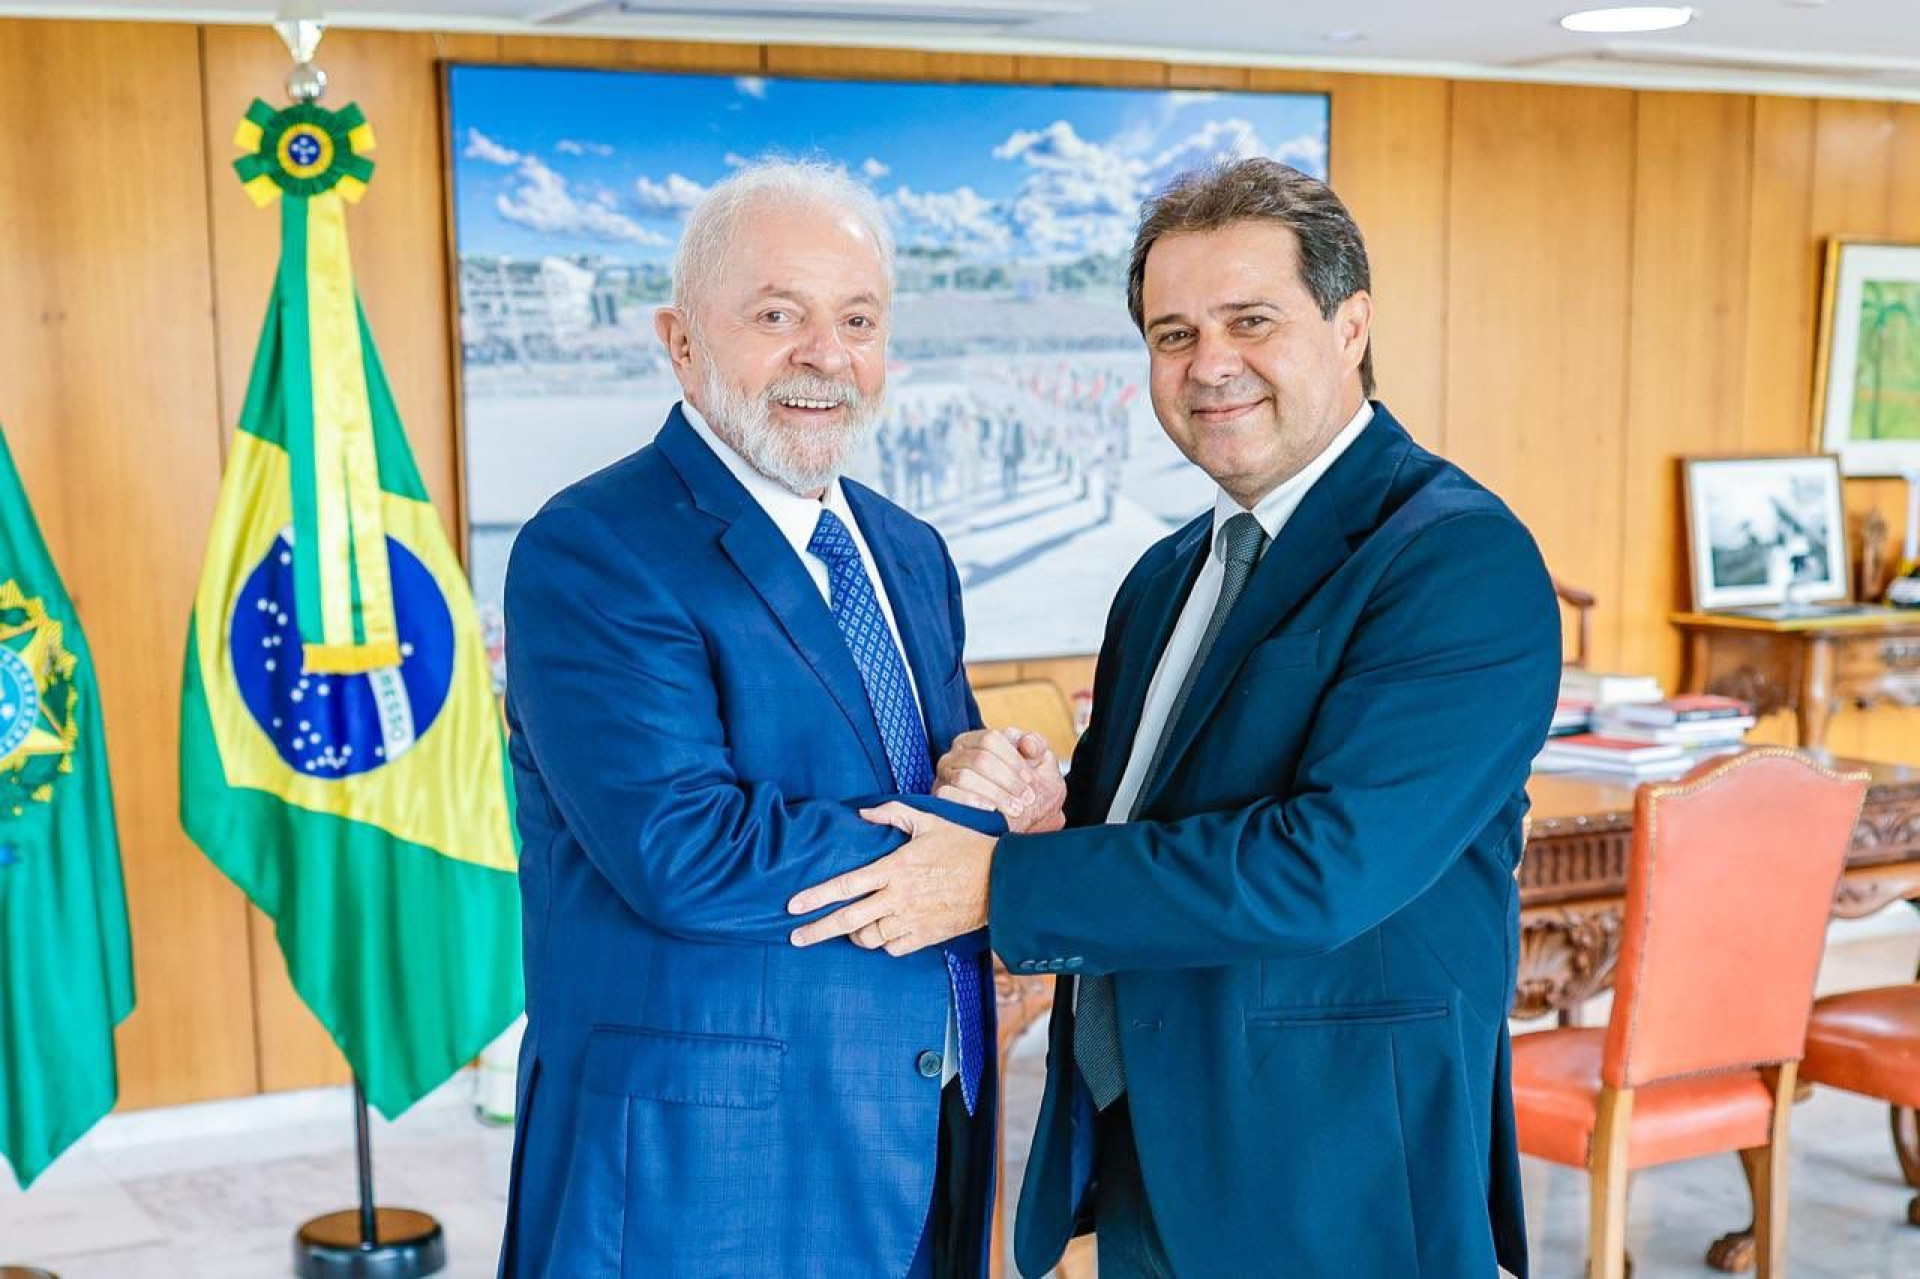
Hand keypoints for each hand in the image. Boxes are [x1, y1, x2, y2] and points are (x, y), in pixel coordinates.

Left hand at [786, 804, 995, 954]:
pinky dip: (882, 943)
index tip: (793, 907)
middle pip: (848, 920)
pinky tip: (881, 934)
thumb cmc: (964, 847)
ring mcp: (912, 920)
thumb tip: (863, 812)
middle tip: (795, 938)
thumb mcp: (930, 821)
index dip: (816, 897)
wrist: (1000, 881)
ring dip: (854, 936)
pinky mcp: (926, 937)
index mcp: (895, 869)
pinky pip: (892, 948)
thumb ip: (893, 814)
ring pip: (868, 938)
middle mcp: (899, 898)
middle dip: (817, 931)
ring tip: (849, 929)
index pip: (846, 885)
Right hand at [934, 727, 1065, 833]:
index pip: (991, 739)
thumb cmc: (1024, 786)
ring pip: (965, 778)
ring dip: (995, 794)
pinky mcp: (938, 798)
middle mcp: (956, 754)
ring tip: (1015, 808)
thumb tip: (1027, 744)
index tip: (1030, 779)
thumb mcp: (1038, 763)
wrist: (1014, 817)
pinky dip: (970, 802)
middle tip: (1027, 798)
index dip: (1013, 759)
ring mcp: (944, 776)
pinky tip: (990, 810)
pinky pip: (947, 795)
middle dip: (1007, 780)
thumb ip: (1037, 745)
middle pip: (980, 760)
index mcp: (976, 740)